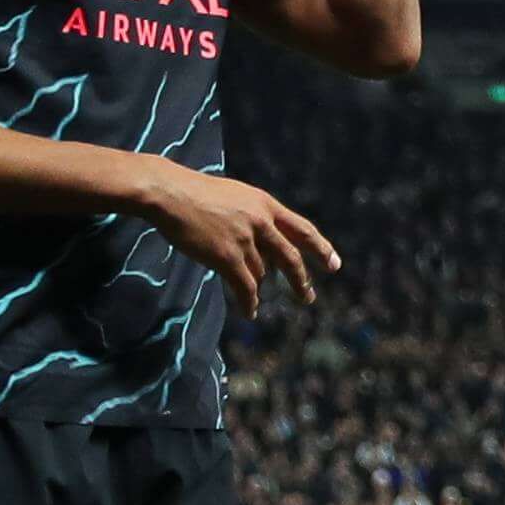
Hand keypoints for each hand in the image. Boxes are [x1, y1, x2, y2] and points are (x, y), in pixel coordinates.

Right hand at [145, 164, 342, 315]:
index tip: (334, 264)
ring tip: (253, 300)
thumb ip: (254, 218)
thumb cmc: (196, 193)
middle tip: (308, 297)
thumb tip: (265, 248)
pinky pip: (245, 287)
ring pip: (260, 273)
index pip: (303, 229)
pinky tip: (250, 312)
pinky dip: (249, 302)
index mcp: (266, 204)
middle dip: (300, 280)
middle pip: (290, 257)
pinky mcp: (226, 257)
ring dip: (257, 288)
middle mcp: (261, 222)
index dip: (321, 248)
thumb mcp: (236, 197)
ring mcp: (245, 240)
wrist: (170, 193)